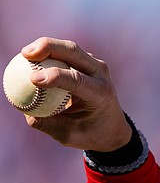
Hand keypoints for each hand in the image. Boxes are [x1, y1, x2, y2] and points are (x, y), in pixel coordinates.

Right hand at [19, 37, 131, 151]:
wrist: (112, 128)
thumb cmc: (91, 134)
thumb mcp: (70, 136)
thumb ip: (48, 125)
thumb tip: (25, 113)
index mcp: (101, 94)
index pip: (78, 80)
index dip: (55, 76)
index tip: (32, 79)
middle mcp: (101, 75)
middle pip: (74, 52)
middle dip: (48, 47)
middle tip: (25, 54)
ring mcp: (96, 66)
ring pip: (69, 48)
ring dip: (46, 46)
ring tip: (25, 54)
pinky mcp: (88, 62)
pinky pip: (66, 52)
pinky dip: (49, 52)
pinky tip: (33, 58)